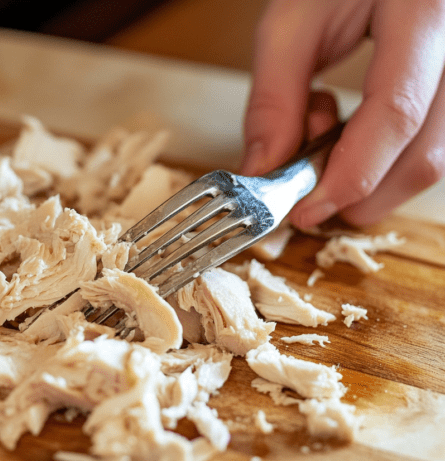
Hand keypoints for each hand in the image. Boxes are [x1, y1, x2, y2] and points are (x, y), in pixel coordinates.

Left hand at [240, 0, 444, 226]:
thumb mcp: (291, 22)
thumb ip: (275, 98)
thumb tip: (263, 170)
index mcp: (423, 13)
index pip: (396, 113)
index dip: (351, 175)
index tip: (306, 211)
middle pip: (424, 151)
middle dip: (358, 191)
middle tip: (303, 188)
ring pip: (433, 158)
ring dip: (370, 176)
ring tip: (322, 134)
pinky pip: (430, 144)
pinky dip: (383, 159)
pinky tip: (350, 130)